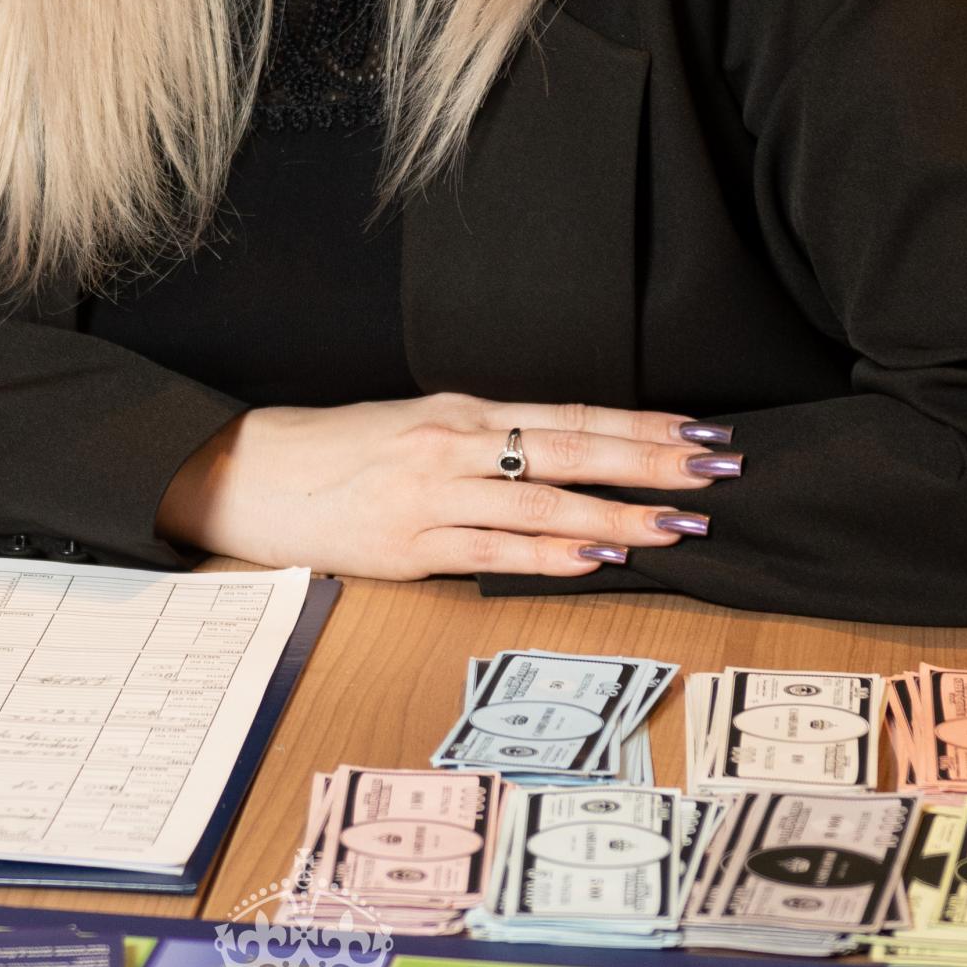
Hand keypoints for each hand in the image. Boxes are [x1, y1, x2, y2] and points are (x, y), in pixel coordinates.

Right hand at [155, 393, 737, 578]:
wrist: (253, 473)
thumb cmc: (341, 453)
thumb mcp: (418, 427)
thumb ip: (486, 442)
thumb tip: (565, 460)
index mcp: (461, 410)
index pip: (569, 415)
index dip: (638, 425)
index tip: (698, 433)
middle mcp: (453, 442)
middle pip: (569, 450)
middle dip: (648, 462)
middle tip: (713, 473)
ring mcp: (432, 495)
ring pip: (541, 502)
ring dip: (616, 514)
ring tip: (675, 526)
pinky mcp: (409, 546)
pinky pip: (494, 551)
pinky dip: (550, 555)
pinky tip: (596, 556)